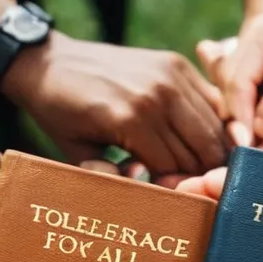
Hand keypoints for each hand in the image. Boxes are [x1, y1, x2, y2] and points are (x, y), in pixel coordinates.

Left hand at [4, 33, 229, 175]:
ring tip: (194, 167)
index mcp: (130, 120)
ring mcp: (169, 76)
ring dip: (209, 151)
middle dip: (199, 173)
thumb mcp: (76, 153)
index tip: (167, 198)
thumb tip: (145, 187)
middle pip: (201, 149)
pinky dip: (211, 123)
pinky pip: (210, 101)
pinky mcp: (175, 63)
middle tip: (189, 186)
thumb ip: (110, 177)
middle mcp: (156, 95)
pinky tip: (197, 140)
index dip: (175, 189)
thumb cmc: (60, 114)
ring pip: (212, 127)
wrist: (50, 63)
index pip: (174, 168)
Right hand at [211, 0, 262, 142]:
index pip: (234, 83)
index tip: (246, 149)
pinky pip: (261, 107)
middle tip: (251, 159)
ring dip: (250, 127)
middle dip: (239, 124)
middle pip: (231, 95)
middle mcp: (255, 49)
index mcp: (259, 36)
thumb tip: (257, 133)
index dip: (238, 118)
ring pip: (244, 104)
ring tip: (259, 156)